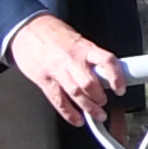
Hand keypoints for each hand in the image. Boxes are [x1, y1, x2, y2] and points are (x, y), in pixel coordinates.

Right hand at [2, 14, 128, 130]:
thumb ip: (91, 57)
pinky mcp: (43, 80)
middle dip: (100, 98)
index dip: (117, 77)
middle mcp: (71, 60)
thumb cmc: (54, 34)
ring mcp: (56, 71)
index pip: (107, 62)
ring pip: (76, 94)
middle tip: (104, 103)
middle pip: (90, 84)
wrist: (26, 29)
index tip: (121, 89)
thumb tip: (107, 73)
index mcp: (84, 48)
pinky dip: (69, 113)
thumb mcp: (78, 40)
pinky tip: (78, 119)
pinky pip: (58, 100)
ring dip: (89, 108)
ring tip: (98, 115)